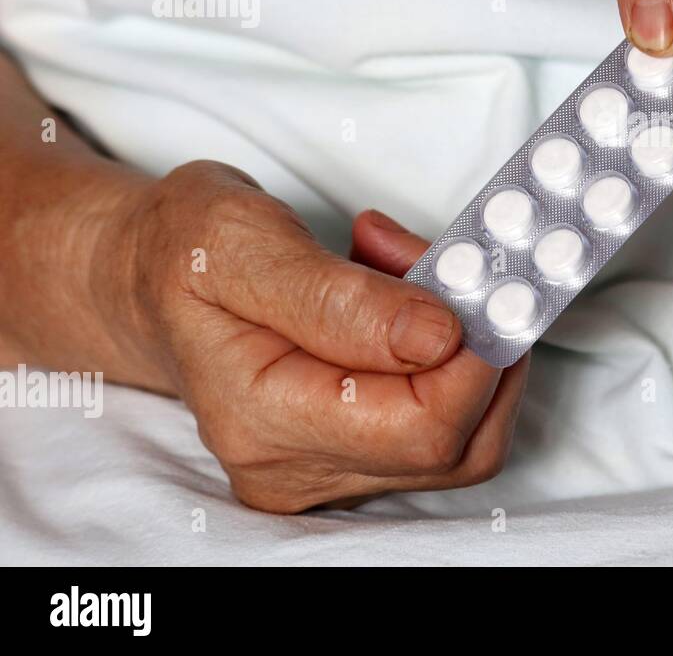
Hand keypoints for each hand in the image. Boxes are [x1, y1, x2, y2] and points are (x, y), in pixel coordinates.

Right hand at [103, 161, 526, 512]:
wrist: (146, 280)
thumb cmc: (182, 253)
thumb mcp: (241, 241)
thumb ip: (339, 299)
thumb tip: (438, 337)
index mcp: (261, 419)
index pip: (423, 428)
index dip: (478, 356)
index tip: (484, 279)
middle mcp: (292, 468)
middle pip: (456, 443)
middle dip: (478, 343)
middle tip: (448, 260)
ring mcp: (321, 472)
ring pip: (462, 439)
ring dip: (467, 346)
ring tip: (410, 268)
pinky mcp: (347, 458)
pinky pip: (439, 426)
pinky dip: (449, 359)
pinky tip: (408, 303)